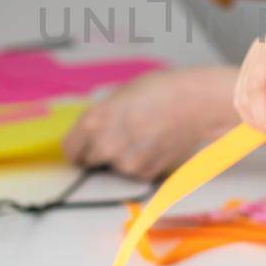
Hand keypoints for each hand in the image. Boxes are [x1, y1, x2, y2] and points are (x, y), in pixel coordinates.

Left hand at [61, 68, 236, 179]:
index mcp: (93, 122)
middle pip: (90, 161)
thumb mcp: (119, 96)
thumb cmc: (160, 91)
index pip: (70, 150)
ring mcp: (125, 163)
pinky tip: (154, 145)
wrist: (195, 103)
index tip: (84, 147)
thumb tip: (91, 132)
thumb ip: (100, 117)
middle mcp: (105, 146)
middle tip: (121, 136)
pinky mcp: (145, 174)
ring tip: (143, 137)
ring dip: (124, 158)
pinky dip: (142, 164)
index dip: (78, 147)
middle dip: (101, 152)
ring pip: (115, 168)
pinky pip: (135, 174)